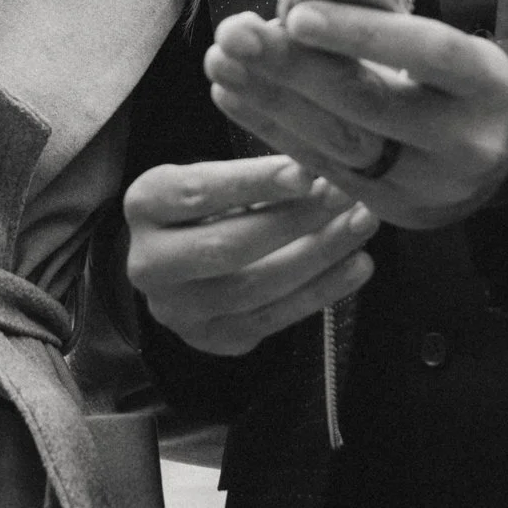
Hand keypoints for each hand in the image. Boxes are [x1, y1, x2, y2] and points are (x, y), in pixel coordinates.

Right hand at [124, 154, 377, 357]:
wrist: (179, 265)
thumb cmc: (208, 205)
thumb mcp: (213, 178)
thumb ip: (255, 176)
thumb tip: (319, 169)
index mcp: (145, 205)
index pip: (198, 192)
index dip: (254, 182)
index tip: (306, 171)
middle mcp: (150, 263)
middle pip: (227, 246)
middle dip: (295, 220)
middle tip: (345, 195)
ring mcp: (179, 310)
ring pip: (254, 288)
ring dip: (317, 255)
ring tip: (362, 223)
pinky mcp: (214, 339)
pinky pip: (273, 318)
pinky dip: (322, 291)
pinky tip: (358, 264)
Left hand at [205, 3, 507, 231]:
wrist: (499, 155)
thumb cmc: (457, 82)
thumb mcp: (445, 45)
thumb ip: (380, 29)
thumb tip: (291, 13)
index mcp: (487, 85)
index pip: (428, 53)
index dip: (362, 34)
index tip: (298, 13)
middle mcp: (465, 143)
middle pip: (370, 104)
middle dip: (293, 67)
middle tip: (236, 32)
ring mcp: (428, 186)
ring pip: (340, 144)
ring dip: (270, 99)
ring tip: (221, 62)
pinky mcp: (391, 211)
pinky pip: (324, 169)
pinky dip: (274, 129)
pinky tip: (234, 95)